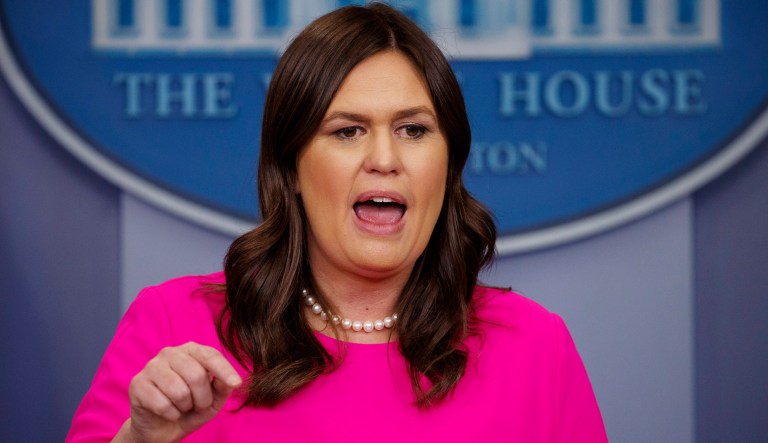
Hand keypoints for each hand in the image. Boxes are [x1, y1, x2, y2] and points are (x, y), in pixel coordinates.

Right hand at [114, 342, 242, 442]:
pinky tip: (168, 412)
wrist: (162, 428)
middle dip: (203, 398)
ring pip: (179, 391)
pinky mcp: (137, 384)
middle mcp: (170, 353)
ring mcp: (151, 366)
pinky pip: (163, 404)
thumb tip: (231, 380)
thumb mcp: (213, 400)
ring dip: (186, 407)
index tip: (236, 383)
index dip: (224, 370)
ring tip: (182, 407)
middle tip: (199, 405)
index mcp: (191, 351)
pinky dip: (171, 414)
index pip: (210, 355)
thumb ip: (223, 387)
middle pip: (196, 375)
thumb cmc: (190, 409)